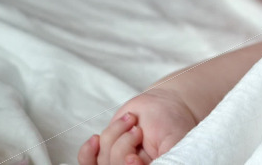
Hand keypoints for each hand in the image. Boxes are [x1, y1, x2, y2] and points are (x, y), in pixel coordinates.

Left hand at [78, 89, 196, 164]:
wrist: (163, 104)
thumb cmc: (173, 122)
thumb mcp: (173, 142)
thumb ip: (164, 159)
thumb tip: (140, 164)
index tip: (131, 157)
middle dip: (124, 145)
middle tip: (138, 129)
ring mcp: (117, 163)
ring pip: (103, 161)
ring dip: (115, 135)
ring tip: (131, 121)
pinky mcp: (105, 155)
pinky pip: (87, 161)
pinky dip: (88, 151)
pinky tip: (95, 140)